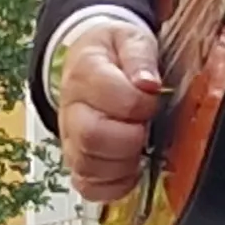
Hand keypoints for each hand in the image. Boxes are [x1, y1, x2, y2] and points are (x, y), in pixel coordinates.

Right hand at [51, 19, 163, 205]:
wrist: (89, 63)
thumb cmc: (113, 54)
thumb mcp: (130, 38)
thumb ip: (140, 56)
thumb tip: (148, 84)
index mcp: (84, 72)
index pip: (112, 96)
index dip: (141, 103)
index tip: (153, 97)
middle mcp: (71, 109)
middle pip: (92, 136)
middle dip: (131, 137)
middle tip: (145, 126)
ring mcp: (71, 139)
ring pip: (89, 166)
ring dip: (124, 163)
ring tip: (139, 145)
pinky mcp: (77, 161)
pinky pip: (88, 186)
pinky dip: (114, 185)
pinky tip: (131, 167)